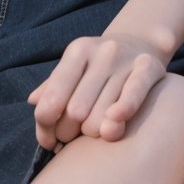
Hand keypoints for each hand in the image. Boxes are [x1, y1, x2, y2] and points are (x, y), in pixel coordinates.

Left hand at [27, 31, 167, 149]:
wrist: (141, 42)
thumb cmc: (98, 66)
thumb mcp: (74, 69)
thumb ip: (52, 87)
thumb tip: (34, 102)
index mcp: (77, 51)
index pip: (52, 99)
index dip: (45, 127)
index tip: (48, 141)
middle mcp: (102, 52)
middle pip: (75, 113)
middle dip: (70, 133)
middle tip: (74, 136)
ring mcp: (126, 60)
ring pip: (102, 117)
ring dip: (95, 134)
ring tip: (95, 131)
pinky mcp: (149, 67)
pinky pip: (131, 98)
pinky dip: (120, 116)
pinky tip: (111, 129)